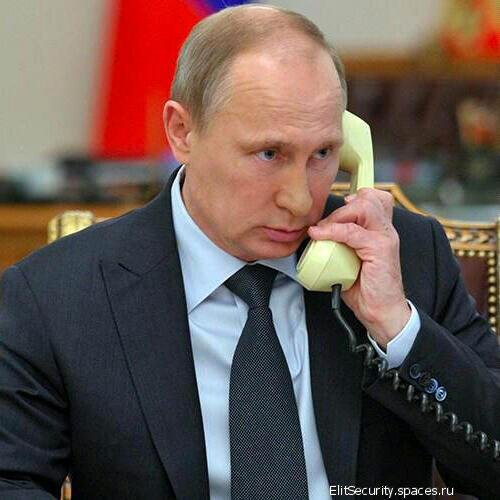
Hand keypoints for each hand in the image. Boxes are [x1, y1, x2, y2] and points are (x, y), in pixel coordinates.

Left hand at [308, 188, 410, 347]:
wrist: (381, 312)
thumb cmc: (365, 289)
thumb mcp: (349, 260)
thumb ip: (340, 244)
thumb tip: (316, 236)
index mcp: (381, 231)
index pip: (375, 198)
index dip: (354, 199)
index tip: (335, 215)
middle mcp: (386, 231)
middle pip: (369, 198)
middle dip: (341, 208)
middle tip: (326, 226)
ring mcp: (385, 238)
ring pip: (363, 208)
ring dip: (337, 217)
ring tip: (324, 231)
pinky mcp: (380, 250)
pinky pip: (352, 232)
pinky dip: (332, 231)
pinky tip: (319, 235)